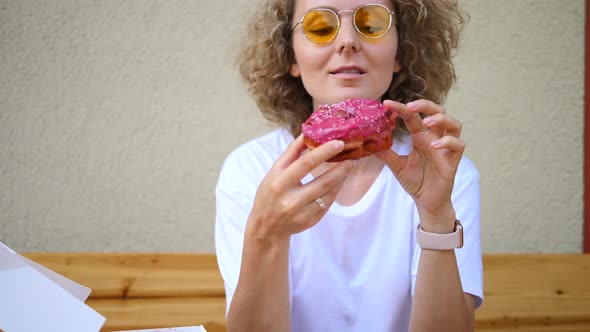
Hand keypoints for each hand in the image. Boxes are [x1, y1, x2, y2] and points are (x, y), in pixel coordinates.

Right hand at [246, 135, 353, 242]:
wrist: (266, 226)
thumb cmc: (270, 192)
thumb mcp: (274, 171)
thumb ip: (291, 153)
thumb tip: (308, 133)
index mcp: (279, 182)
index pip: (305, 163)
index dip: (324, 152)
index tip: (339, 143)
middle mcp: (290, 199)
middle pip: (322, 181)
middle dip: (341, 167)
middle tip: (352, 156)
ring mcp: (301, 212)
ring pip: (329, 193)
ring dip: (341, 177)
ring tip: (348, 166)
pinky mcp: (310, 221)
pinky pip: (328, 203)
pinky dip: (336, 190)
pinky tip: (339, 181)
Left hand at [376, 99, 464, 231]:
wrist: (427, 201)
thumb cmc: (415, 181)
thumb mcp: (396, 166)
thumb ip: (385, 154)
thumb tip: (367, 144)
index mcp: (420, 137)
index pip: (413, 116)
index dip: (401, 108)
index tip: (386, 103)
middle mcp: (434, 138)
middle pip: (438, 111)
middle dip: (426, 105)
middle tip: (410, 106)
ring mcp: (445, 148)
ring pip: (453, 124)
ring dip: (441, 119)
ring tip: (426, 123)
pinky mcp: (453, 160)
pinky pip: (458, 145)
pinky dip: (448, 142)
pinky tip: (434, 145)